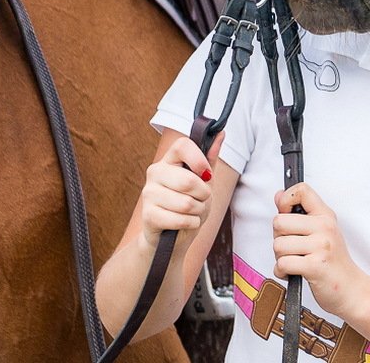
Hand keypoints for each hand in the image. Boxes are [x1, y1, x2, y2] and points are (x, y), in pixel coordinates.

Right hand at [137, 135, 213, 249]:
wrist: (172, 236)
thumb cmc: (190, 205)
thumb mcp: (204, 182)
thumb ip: (210, 159)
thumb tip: (221, 133)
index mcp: (169, 159)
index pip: (183, 145)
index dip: (199, 160)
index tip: (206, 174)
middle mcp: (155, 172)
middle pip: (189, 180)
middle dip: (203, 196)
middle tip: (200, 200)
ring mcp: (148, 193)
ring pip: (186, 203)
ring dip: (198, 212)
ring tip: (191, 213)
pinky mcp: (148, 215)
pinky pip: (181, 219)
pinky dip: (190, 224)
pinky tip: (184, 223)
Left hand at [272, 184, 368, 318]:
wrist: (352, 290)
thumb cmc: (334, 263)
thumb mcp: (322, 232)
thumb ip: (300, 214)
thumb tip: (278, 196)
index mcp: (326, 215)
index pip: (301, 190)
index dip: (285, 199)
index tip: (286, 213)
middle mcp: (325, 227)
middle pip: (279, 221)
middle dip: (278, 238)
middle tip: (292, 248)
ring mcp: (321, 246)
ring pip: (278, 245)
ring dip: (280, 258)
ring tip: (295, 262)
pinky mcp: (315, 266)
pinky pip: (282, 263)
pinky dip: (282, 272)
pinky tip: (293, 273)